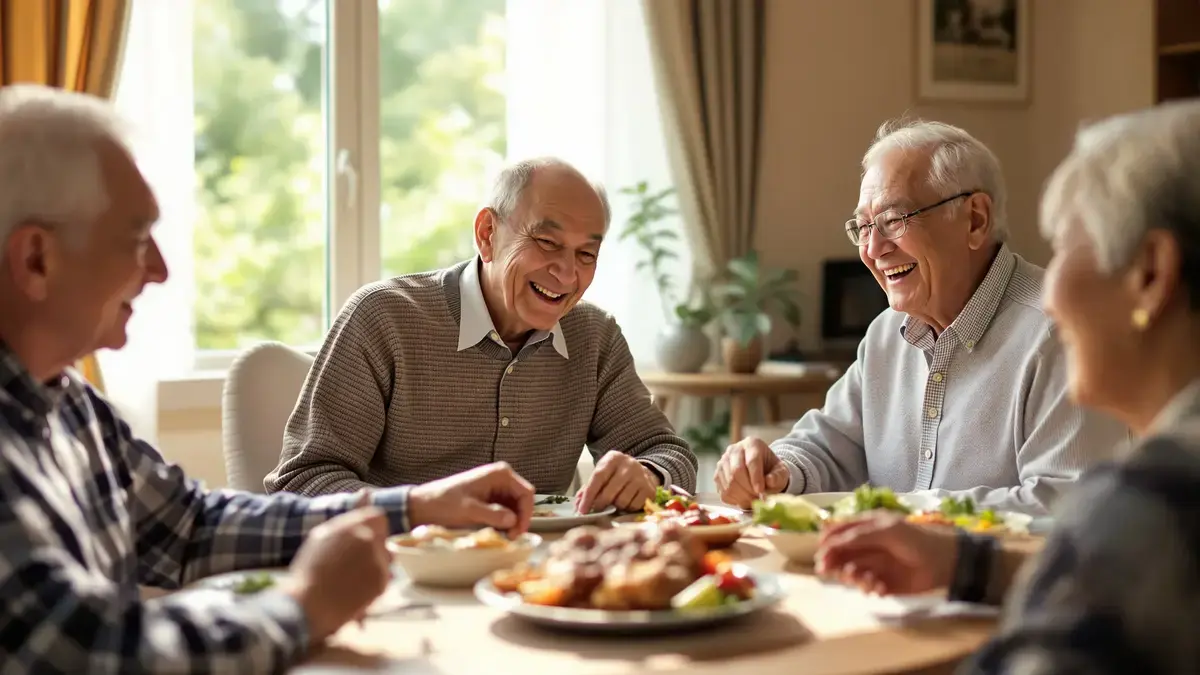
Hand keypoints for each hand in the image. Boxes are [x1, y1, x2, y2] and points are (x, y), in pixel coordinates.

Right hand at [283, 506, 391, 643]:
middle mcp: (368, 539)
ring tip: (352, 578)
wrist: (310, 605)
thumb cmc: (310, 571)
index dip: (373, 528)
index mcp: (352, 525)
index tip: (366, 538)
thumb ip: (348, 518)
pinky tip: (355, 590)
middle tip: (355, 563)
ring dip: (376, 564)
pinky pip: (384, 577)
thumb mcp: (323, 536)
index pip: (377, 517)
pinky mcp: (382, 582)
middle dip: (376, 547)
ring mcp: (377, 561)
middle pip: (384, 538)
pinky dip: (374, 582)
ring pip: (386, 558)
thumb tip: (365, 493)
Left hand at [407, 462, 534, 537]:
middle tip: (511, 537)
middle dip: (519, 519)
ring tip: (503, 536)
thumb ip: (493, 515)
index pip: (526, 493)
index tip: (518, 532)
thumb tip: (512, 521)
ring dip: (512, 522)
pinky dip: (504, 522)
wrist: (423, 505)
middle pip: (522, 500)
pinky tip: (497, 531)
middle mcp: (500, 478)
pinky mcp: (489, 498)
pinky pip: (504, 510)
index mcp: (499, 474)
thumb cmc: (443, 503)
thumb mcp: (469, 510)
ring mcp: (495, 488)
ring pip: (514, 507)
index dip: (526, 514)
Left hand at [576, 450, 657, 513]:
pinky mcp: (649, 489)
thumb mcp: (602, 474)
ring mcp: (641, 477)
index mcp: (613, 458)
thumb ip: (588, 488)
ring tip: (615, 501)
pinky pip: (633, 506)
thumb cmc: (616, 475)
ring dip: (615, 506)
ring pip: (621, 501)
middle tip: (595, 510)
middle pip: (609, 491)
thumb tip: (578, 505)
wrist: (641, 471)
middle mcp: (629, 465)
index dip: (589, 495)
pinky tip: (627, 502)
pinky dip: (627, 508)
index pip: (598, 477)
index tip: (582, 509)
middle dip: (599, 504)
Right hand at [714, 437, 789, 507]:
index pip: (751, 461)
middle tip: (758, 499)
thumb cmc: (771, 470)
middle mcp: (734, 449)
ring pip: (729, 483)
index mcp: (752, 444)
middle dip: (748, 489)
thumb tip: (769, 481)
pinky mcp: (717, 475)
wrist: (760, 471)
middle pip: (736, 471)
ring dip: (742, 496)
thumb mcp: (780, 471)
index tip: (761, 491)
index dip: (756, 477)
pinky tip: (744, 499)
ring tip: (753, 500)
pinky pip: (723, 492)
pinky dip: (734, 500)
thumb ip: (778, 476)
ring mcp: (723, 462)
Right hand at [815, 512, 958, 595]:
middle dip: (836, 564)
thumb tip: (828, 543)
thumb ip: (856, 536)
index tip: (821, 555)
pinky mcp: (882, 583)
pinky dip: (870, 588)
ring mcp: (874, 565)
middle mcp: (866, 546)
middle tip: (830, 572)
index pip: (838, 533)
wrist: (944, 562)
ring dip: (854, 578)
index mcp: (866, 527)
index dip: (827, 543)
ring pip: (850, 572)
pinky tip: (880, 588)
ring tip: (867, 581)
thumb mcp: (884, 532)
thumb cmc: (915, 540)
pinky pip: (866, 587)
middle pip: (840, 555)